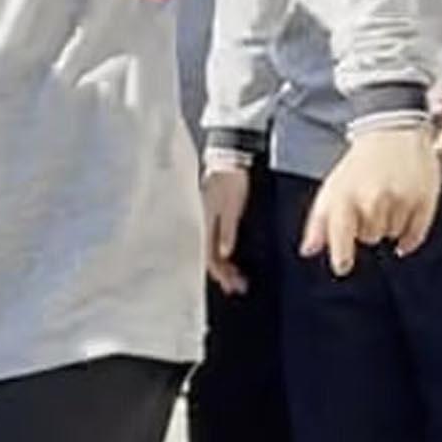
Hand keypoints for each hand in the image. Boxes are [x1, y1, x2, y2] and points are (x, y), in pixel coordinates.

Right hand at [202, 166, 250, 294]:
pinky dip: (223, 252)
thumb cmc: (231, 178)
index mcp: (205, 224)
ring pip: (212, 249)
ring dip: (224, 265)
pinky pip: (215, 240)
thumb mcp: (232, 205)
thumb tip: (226, 254)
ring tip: (237, 277)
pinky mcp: (214, 213)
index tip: (234, 285)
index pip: (210, 257)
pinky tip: (231, 256)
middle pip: (210, 256)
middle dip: (223, 274)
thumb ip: (228, 230)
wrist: (230, 154)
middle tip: (238, 287)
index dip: (222, 274)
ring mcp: (208, 219)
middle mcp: (203, 224)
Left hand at [302, 124, 440, 272]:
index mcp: (347, 196)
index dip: (342, 256)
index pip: (342, 236)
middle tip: (371, 200)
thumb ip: (318, 223)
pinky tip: (405, 215)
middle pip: (370, 239)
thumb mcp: (332, 189)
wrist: (394, 131)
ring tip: (388, 196)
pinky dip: (410, 234)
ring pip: (392, 235)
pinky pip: (415, 235)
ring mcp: (401, 200)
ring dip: (389, 223)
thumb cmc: (359, 165)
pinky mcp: (425, 199)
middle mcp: (374, 200)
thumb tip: (308, 251)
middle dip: (368, 226)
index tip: (342, 266)